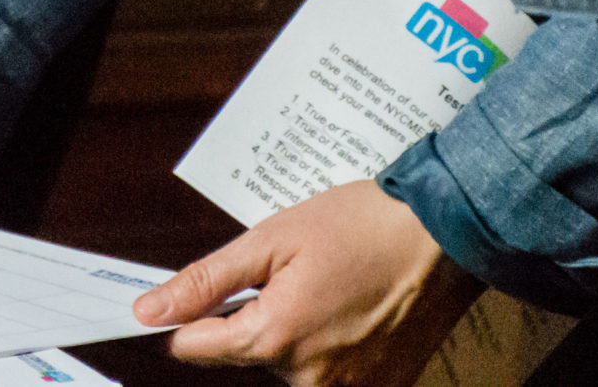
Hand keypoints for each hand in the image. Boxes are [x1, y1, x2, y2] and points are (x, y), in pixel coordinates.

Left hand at [133, 181, 482, 385]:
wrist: (447, 234)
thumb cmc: (363, 226)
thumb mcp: (271, 239)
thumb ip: (206, 282)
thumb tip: (150, 311)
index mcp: (275, 338)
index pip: (195, 349)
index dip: (185, 320)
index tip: (188, 300)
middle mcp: (311, 379)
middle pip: (248, 356)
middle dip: (256, 317)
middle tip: (291, 273)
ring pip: (291, 366)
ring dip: (295, 332)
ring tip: (327, 286)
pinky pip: (333, 375)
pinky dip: (331, 345)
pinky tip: (349, 309)